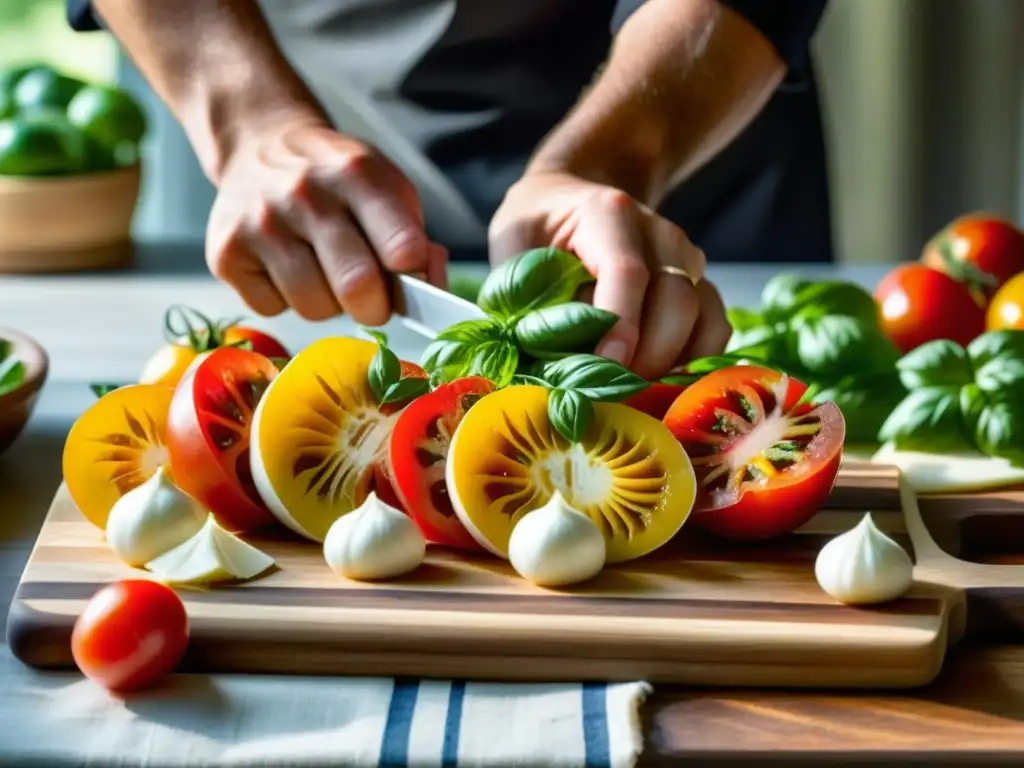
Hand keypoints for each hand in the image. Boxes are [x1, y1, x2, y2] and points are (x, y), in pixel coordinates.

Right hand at [206, 117, 447, 324]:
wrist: (259, 147)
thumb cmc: (338, 183)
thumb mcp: (387, 190)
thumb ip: (416, 241)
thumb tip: (429, 290)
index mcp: (357, 173)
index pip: (402, 245)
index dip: (413, 275)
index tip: (406, 275)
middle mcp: (304, 193)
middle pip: (356, 286)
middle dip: (374, 306)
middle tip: (371, 297)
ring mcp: (260, 223)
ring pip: (314, 307)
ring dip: (327, 304)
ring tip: (321, 270)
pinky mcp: (225, 253)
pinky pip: (272, 309)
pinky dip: (284, 300)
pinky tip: (284, 266)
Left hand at [489, 172, 731, 378]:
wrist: (570, 197)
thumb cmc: (538, 227)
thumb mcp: (513, 246)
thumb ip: (524, 296)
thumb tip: (544, 361)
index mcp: (608, 213)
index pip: (627, 271)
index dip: (620, 323)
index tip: (604, 365)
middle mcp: (659, 233)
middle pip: (676, 301)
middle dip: (647, 357)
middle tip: (611, 392)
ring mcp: (686, 259)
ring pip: (703, 319)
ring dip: (671, 364)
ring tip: (630, 388)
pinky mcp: (698, 284)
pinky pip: (714, 330)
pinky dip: (692, 362)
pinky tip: (657, 379)